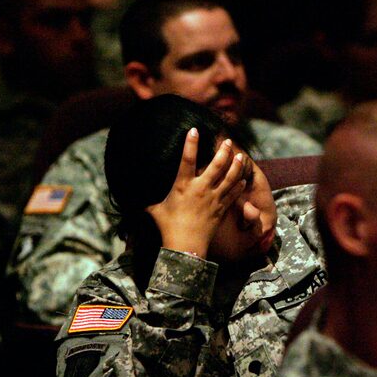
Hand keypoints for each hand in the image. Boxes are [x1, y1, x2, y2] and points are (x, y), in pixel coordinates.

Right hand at [146, 128, 245, 258]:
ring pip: (229, 178)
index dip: (191, 143)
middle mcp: (200, 189)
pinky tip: (243, 179)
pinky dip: (239, 186)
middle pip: (216, 165)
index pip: (187, 159)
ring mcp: (213, 198)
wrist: (185, 246)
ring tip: (241, 156)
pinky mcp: (221, 209)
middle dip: (223, 151)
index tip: (194, 130)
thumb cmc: (168, 227)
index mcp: (182, 185)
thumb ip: (149, 202)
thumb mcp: (156, 211)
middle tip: (228, 141)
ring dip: (236, 166)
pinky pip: (233, 194)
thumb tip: (134, 199)